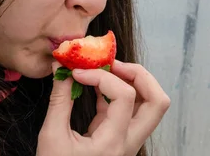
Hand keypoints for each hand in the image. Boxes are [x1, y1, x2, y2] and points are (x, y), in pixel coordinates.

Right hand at [37, 60, 169, 155]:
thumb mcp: (51, 137)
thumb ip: (59, 100)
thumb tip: (61, 67)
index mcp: (114, 143)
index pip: (125, 96)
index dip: (102, 77)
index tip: (78, 73)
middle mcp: (129, 143)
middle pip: (158, 102)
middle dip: (139, 75)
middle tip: (112, 65)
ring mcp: (128, 142)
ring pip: (150, 106)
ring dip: (134, 82)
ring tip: (107, 71)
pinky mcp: (120, 139)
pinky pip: (131, 110)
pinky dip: (119, 92)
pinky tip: (98, 85)